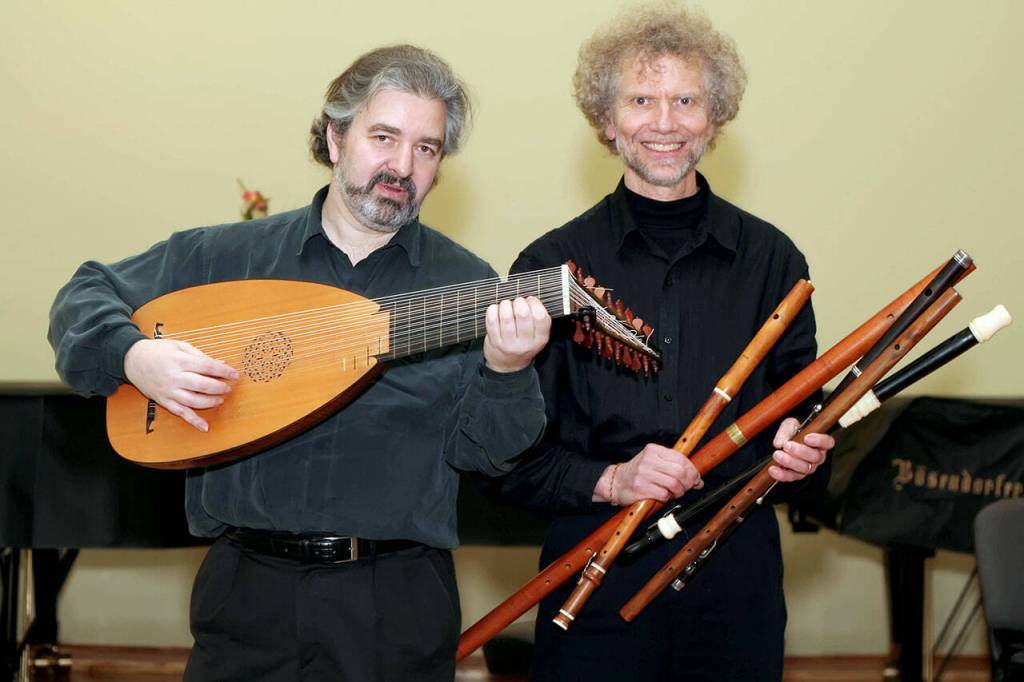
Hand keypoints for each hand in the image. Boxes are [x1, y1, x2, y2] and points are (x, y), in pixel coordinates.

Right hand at [123, 338, 238, 431]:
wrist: (131, 360)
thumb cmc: (157, 351)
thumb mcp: (179, 346)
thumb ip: (200, 355)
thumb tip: (221, 362)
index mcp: (180, 360)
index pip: (207, 366)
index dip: (224, 371)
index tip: (235, 374)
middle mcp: (174, 377)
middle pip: (203, 385)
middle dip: (219, 387)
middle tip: (228, 387)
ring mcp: (169, 391)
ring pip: (194, 401)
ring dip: (211, 402)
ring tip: (220, 399)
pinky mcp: (164, 401)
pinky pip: (180, 413)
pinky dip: (193, 421)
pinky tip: (205, 427)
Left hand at [483, 296, 550, 372]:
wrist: (508, 365)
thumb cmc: (523, 344)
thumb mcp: (537, 336)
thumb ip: (538, 320)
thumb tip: (530, 298)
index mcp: (540, 339)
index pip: (541, 317)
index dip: (535, 303)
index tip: (531, 300)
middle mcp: (525, 343)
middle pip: (523, 314)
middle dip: (519, 302)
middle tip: (517, 303)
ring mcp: (509, 343)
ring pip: (506, 316)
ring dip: (505, 305)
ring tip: (506, 305)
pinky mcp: (495, 342)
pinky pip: (492, 320)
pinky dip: (493, 310)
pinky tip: (496, 310)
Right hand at [593, 443, 703, 504]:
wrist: (616, 482)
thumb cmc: (639, 472)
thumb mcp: (653, 461)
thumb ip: (674, 465)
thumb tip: (697, 479)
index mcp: (653, 450)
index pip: (680, 458)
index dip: (692, 470)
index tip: (696, 478)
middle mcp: (648, 460)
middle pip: (679, 471)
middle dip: (689, 482)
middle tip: (689, 487)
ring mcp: (643, 474)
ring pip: (674, 484)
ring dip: (679, 491)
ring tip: (677, 493)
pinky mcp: (641, 489)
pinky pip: (663, 494)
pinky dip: (668, 497)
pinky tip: (665, 496)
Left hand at [768, 417, 834, 482]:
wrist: (784, 443)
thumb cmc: (792, 432)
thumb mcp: (789, 425)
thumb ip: (786, 430)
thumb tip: (780, 443)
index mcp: (820, 443)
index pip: (827, 442)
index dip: (819, 440)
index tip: (807, 438)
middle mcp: (817, 457)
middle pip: (815, 457)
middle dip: (800, 451)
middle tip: (787, 445)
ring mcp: (808, 468)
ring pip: (804, 468)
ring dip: (790, 462)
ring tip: (777, 455)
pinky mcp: (796, 475)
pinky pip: (791, 477)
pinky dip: (781, 474)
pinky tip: (772, 469)